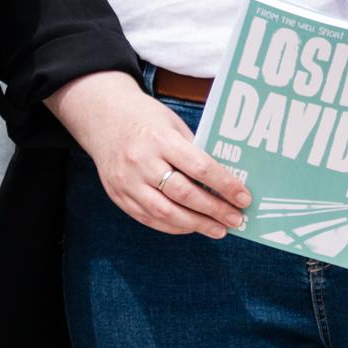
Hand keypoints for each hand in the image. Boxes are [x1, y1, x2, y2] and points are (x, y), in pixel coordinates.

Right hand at [50, 71, 248, 237]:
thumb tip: (224, 182)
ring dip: (197, 225)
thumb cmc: (145, 118)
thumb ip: (193, 151)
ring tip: (218, 229)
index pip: (199, 167)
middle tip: (236, 219)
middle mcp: (141, 162)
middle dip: (215, 210)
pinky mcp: (118, 195)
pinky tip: (191, 226)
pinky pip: (148, 218)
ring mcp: (126, 181)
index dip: (225, 185)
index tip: (244, 198)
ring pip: (166, 213)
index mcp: (159, 139)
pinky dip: (173, 226)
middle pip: (184, 194)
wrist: (102, 117)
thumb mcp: (172, 125)